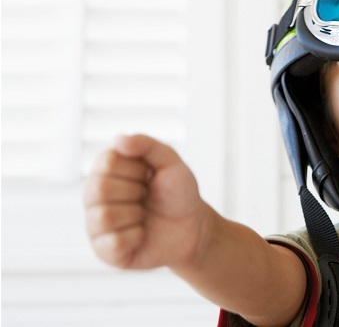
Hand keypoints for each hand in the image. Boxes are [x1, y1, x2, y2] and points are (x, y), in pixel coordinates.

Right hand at [84, 134, 208, 269]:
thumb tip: (119, 139)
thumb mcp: (171, 162)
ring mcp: (96, 224)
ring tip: (143, 215)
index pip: (107, 162)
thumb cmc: (178, 193)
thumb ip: (148, 145)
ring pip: (105, 216)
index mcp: (106, 170)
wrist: (193, 227)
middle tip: (146, 196)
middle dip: (135, 192)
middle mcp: (94, 196)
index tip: (148, 175)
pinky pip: (113, 243)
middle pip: (100, 189)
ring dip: (136, 215)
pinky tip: (142, 234)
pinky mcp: (104, 251)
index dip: (136, 169)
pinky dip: (137, 236)